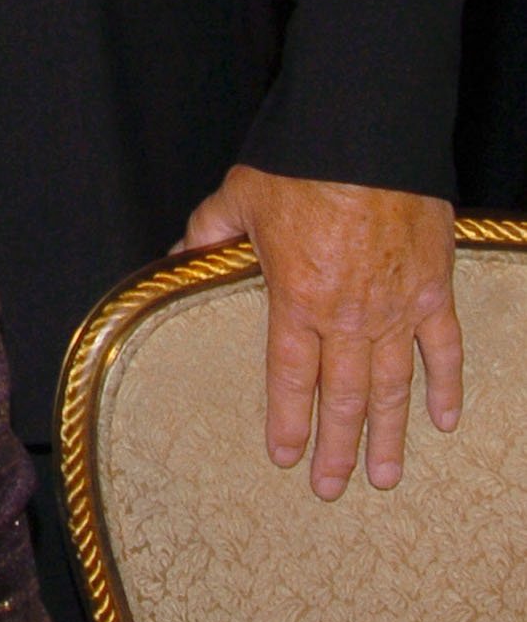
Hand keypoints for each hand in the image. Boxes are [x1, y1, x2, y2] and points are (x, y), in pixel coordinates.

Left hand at [179, 167, 460, 497]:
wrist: (368, 132)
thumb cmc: (302, 162)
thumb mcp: (240, 195)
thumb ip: (209, 233)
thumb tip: (177, 258)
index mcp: (296, 298)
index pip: (290, 377)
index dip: (289, 422)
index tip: (286, 458)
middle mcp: (348, 314)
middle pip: (343, 397)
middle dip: (336, 449)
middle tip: (331, 489)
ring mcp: (397, 305)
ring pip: (393, 386)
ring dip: (389, 435)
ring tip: (385, 477)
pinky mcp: (434, 287)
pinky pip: (443, 347)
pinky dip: (445, 385)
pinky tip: (443, 420)